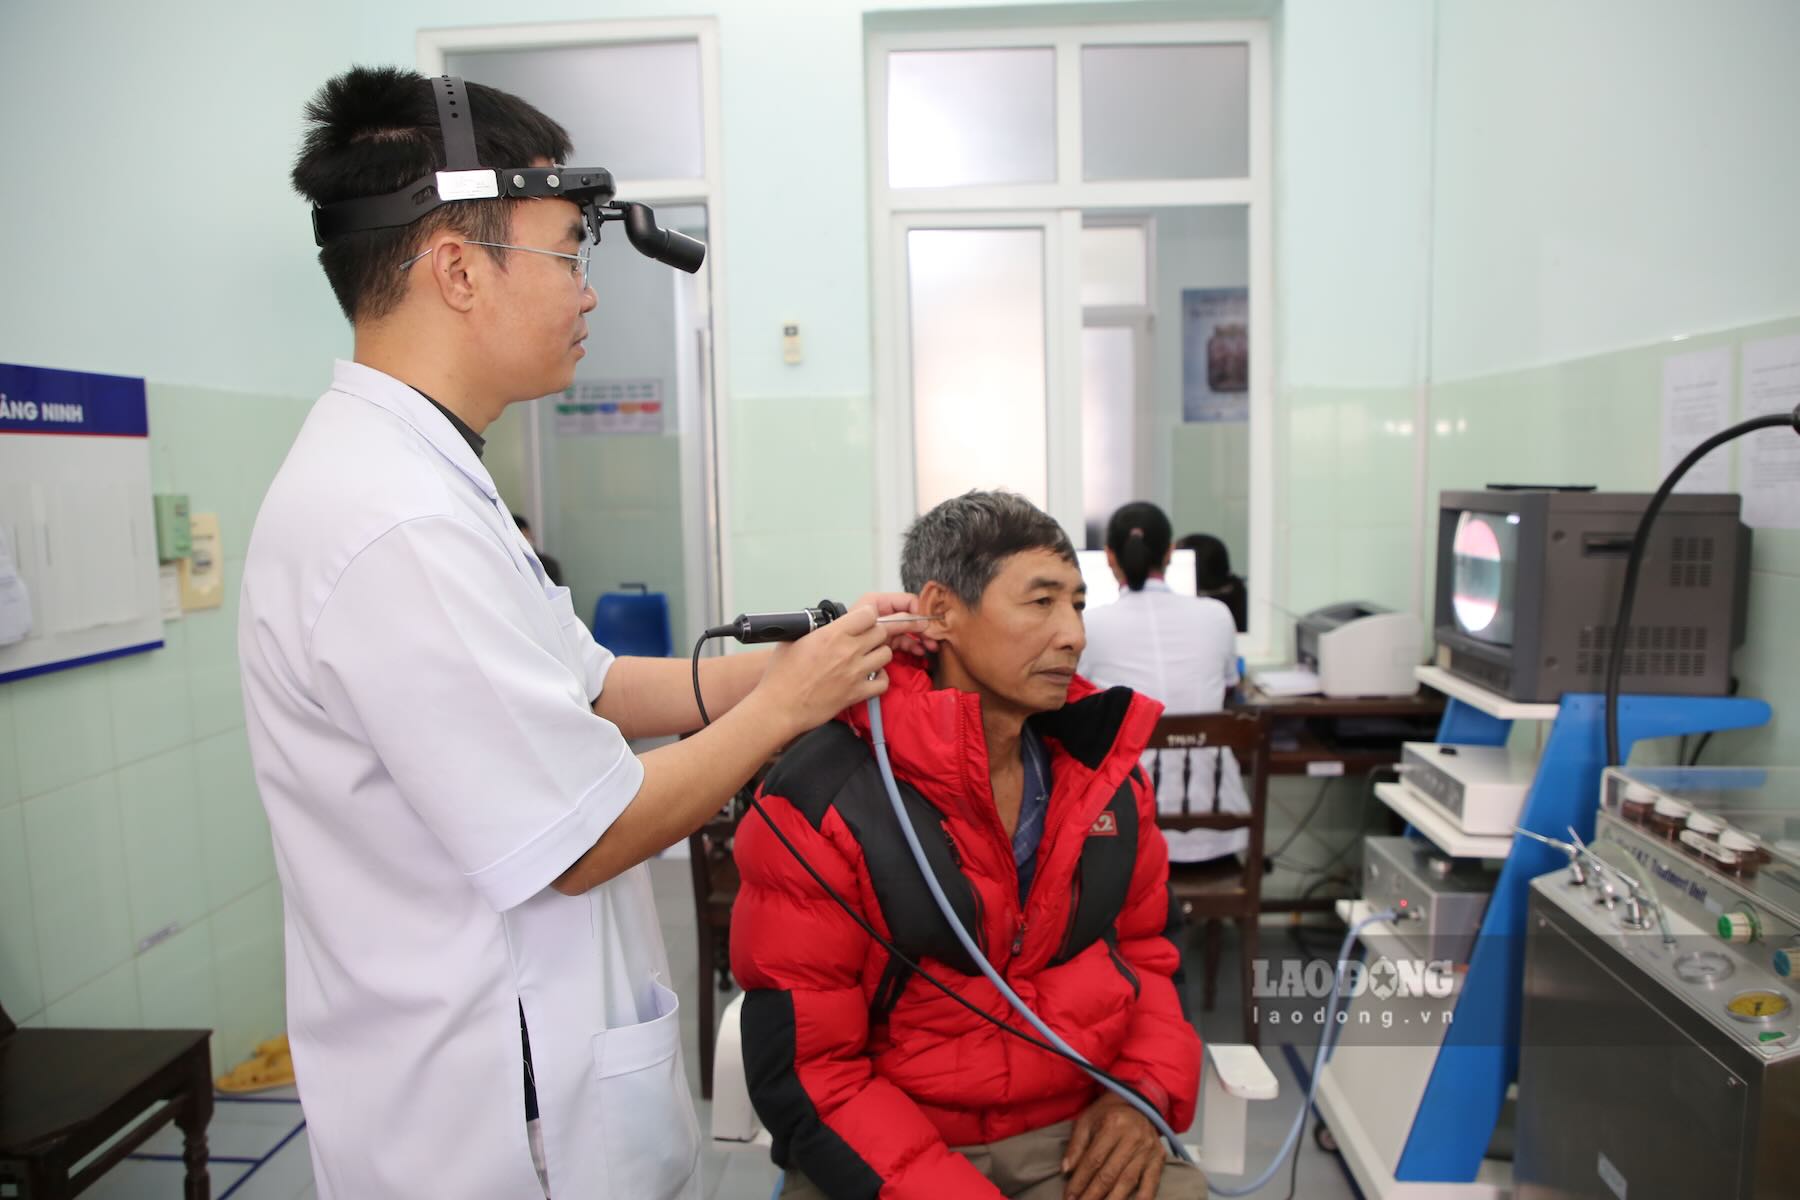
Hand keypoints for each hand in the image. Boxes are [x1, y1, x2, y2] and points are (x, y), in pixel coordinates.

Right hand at [752, 605, 892, 738]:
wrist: (780, 706)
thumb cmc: (781, 676)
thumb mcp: (793, 639)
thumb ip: (814, 628)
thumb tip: (822, 623)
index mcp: (832, 634)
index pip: (868, 614)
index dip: (866, 616)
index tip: (861, 620)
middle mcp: (848, 651)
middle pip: (881, 633)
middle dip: (874, 633)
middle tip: (864, 638)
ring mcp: (855, 673)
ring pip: (886, 654)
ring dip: (878, 653)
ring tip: (867, 656)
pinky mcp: (857, 693)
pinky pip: (883, 682)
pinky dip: (881, 678)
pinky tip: (871, 676)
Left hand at [852, 591, 939, 656]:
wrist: (835, 660)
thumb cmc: (847, 636)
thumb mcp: (876, 624)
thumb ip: (899, 621)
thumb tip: (923, 622)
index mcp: (879, 602)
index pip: (908, 600)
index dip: (921, 610)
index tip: (931, 622)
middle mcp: (884, 613)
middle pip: (912, 616)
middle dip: (924, 626)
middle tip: (934, 636)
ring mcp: (886, 628)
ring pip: (910, 630)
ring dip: (922, 638)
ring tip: (931, 647)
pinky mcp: (886, 643)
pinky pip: (904, 642)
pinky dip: (914, 647)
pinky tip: (920, 651)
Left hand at [1062, 1094, 1164, 1199]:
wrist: (1138, 1103)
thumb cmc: (1107, 1113)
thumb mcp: (1087, 1121)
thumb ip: (1076, 1145)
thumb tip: (1066, 1170)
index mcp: (1113, 1124)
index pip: (1093, 1160)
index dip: (1079, 1181)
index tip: (1069, 1197)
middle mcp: (1133, 1137)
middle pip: (1109, 1174)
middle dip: (1092, 1195)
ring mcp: (1148, 1149)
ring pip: (1128, 1181)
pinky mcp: (1159, 1158)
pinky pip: (1152, 1183)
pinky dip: (1143, 1198)